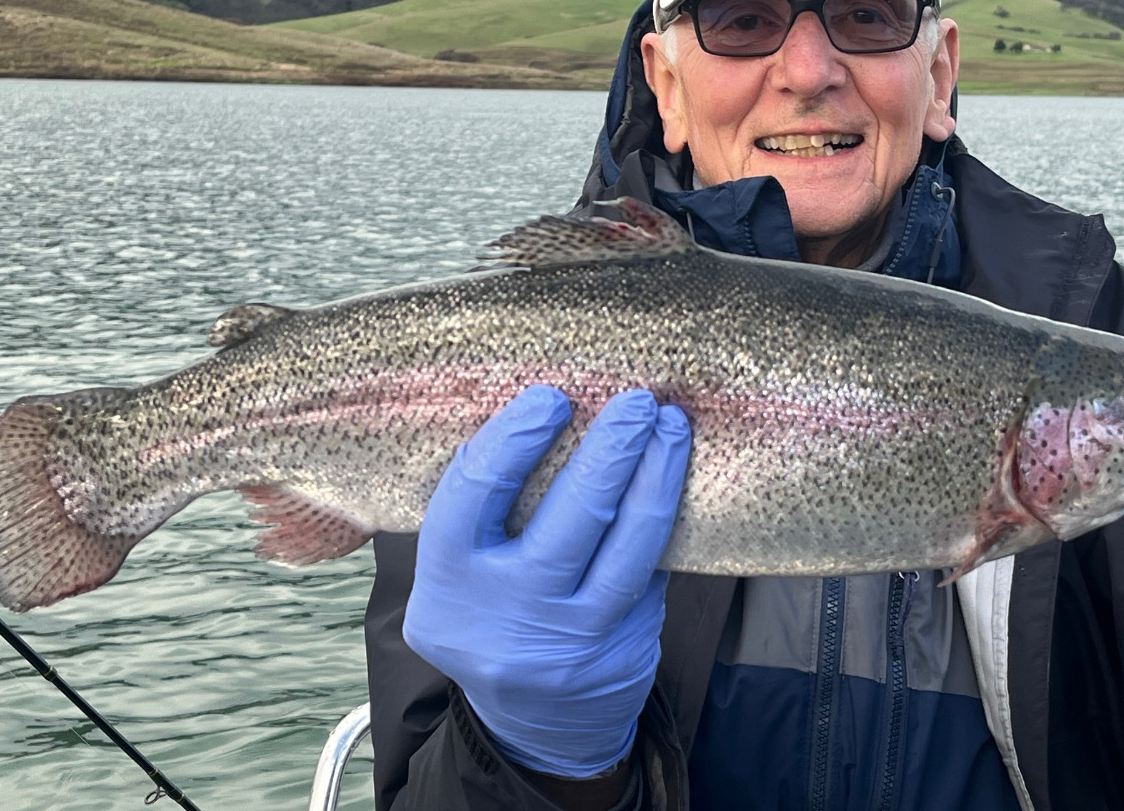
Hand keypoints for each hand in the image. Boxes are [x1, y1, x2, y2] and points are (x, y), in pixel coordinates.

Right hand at [402, 385, 690, 777]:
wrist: (533, 728)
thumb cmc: (494, 617)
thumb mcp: (460, 575)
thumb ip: (484, 513)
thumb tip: (547, 413)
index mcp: (448, 582)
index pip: (473, 494)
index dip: (514, 437)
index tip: (551, 396)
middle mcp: (506, 615)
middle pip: (569, 517)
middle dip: (611, 449)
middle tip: (636, 402)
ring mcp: (569, 640)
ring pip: (629, 546)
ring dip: (657, 476)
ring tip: (670, 427)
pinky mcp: (621, 650)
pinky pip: (650, 572)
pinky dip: (662, 522)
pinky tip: (675, 481)